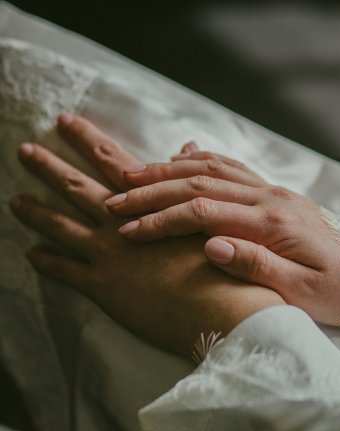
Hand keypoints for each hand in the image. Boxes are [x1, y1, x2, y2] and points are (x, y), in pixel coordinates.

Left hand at [9, 116, 283, 357]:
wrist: (227, 308)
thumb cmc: (227, 261)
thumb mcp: (217, 208)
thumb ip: (199, 175)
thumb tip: (189, 146)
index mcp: (147, 202)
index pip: (111, 160)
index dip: (86, 138)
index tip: (65, 121)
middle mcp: (122, 223)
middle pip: (78, 186)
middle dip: (49, 164)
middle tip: (24, 149)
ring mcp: (109, 255)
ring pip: (62, 226)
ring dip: (36, 210)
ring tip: (14, 200)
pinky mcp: (105, 288)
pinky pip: (66, 272)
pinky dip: (47, 262)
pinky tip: (31, 255)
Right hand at [106, 145, 339, 327]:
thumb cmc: (337, 288)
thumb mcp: (302, 290)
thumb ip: (257, 265)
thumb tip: (211, 247)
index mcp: (270, 223)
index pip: (202, 214)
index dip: (161, 220)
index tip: (129, 231)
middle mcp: (266, 198)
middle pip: (197, 185)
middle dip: (152, 191)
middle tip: (115, 200)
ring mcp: (269, 189)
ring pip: (210, 169)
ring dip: (169, 170)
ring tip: (132, 174)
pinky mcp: (272, 191)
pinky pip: (231, 165)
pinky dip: (200, 158)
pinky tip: (179, 157)